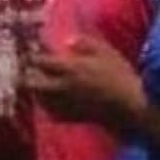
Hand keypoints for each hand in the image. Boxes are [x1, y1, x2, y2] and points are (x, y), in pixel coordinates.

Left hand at [23, 34, 147, 130]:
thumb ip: (86, 44)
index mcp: (70, 68)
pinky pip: (51, 113)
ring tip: (39, 85)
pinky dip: (48, 107)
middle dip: (28, 76)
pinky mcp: (72, 117)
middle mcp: (62, 87)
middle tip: (29, 71)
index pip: (41, 61)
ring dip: (36, 92)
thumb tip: (68, 41)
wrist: (130, 105)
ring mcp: (66, 103)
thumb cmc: (120, 76)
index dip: (34, 56)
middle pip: (33, 83)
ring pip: (40, 99)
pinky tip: (52, 102)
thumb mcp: (106, 52)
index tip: (32, 53)